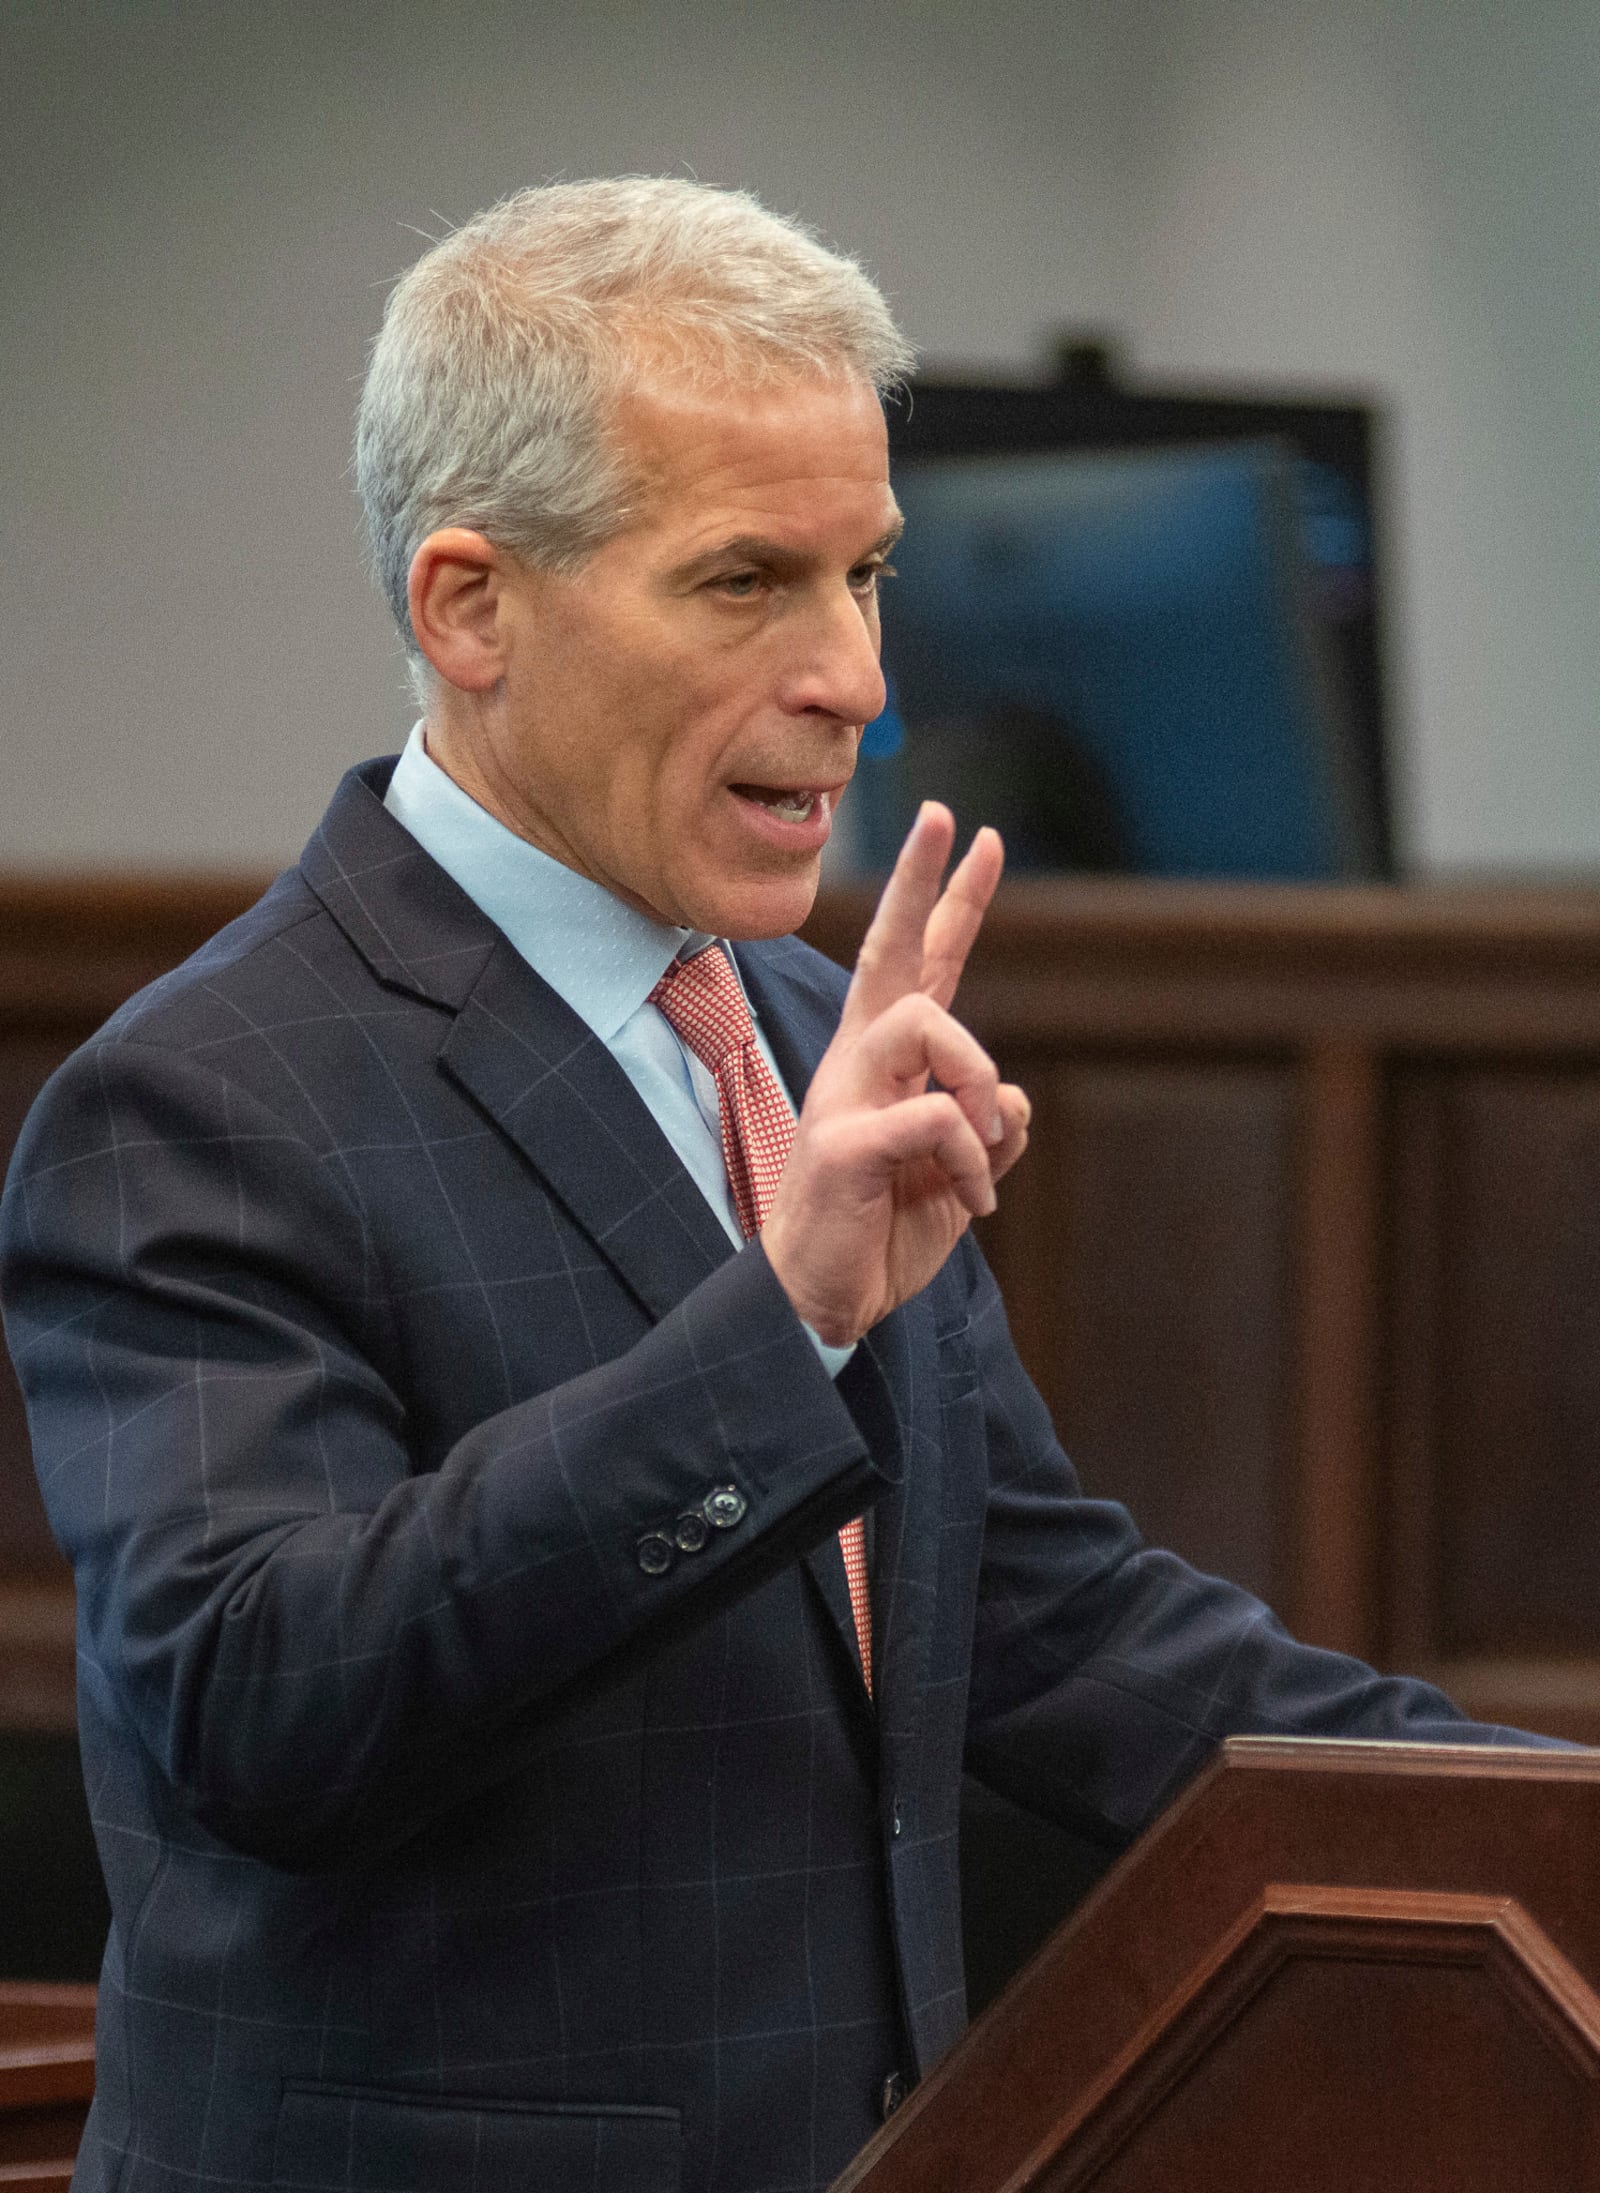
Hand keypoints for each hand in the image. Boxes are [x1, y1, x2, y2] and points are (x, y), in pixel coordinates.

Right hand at [762, 803, 1030, 1346]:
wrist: (820, 1305)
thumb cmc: (879, 1236)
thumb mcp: (955, 1179)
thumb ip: (987, 1132)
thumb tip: (1015, 1098)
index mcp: (885, 1067)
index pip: (918, 965)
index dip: (946, 899)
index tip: (974, 832)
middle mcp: (857, 1065)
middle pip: (891, 953)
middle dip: (921, 882)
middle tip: (948, 818)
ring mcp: (844, 1099)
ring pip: (927, 1022)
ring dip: (978, 1079)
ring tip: (985, 1146)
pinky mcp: (843, 1144)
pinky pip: (939, 1116)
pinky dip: (976, 1163)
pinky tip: (970, 1202)